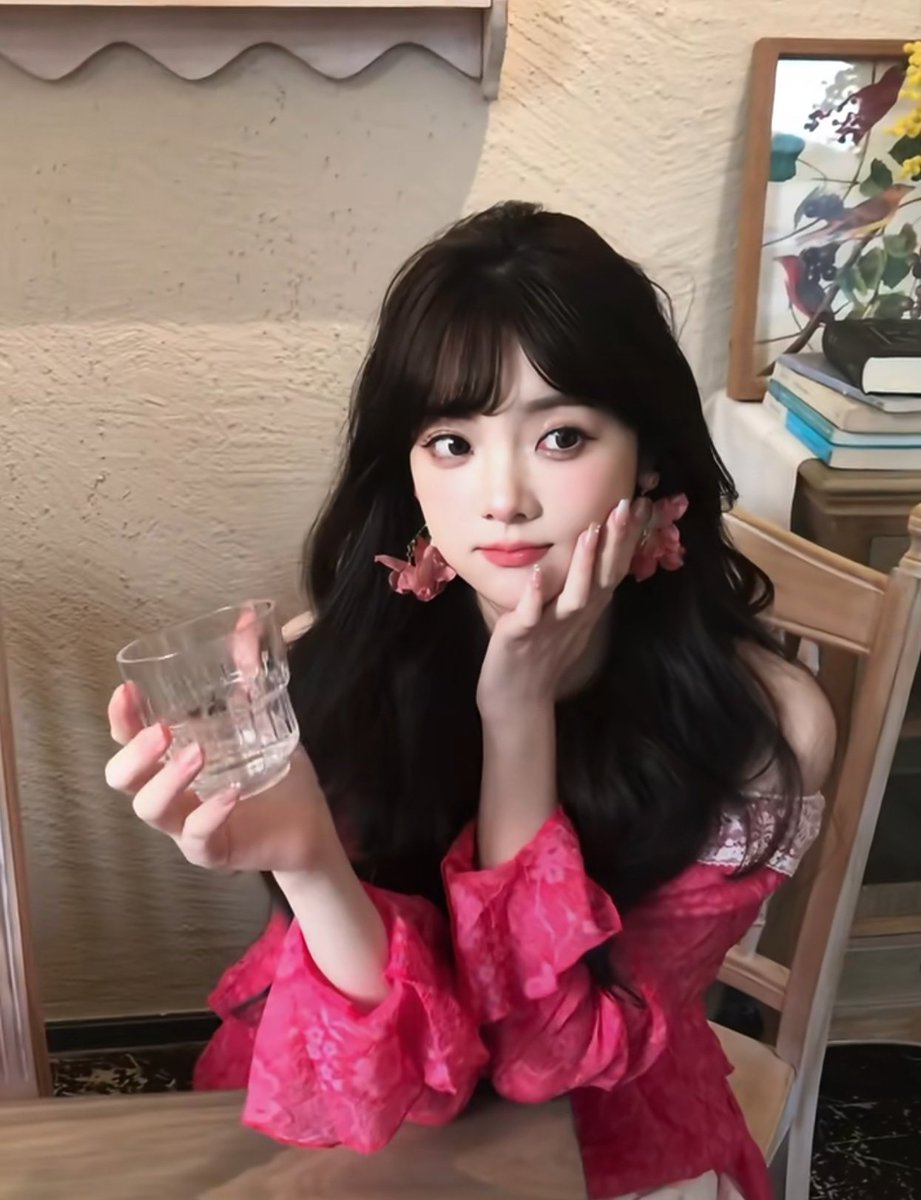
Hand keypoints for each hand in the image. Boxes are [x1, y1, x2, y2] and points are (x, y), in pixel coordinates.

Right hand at [105, 683, 337, 873]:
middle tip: (161, 731)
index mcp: (171, 759)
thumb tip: (247, 619)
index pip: (127, 739)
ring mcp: (186, 825)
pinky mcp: (214, 850)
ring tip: (198, 754)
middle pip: (122, 779)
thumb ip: (250, 671)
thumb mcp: (262, 715)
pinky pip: (197, 839)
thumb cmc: (272, 770)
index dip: (119, 718)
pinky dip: (209, 814)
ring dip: (168, 779)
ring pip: (151, 810)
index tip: (128, 690)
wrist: (310, 822)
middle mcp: (171, 791)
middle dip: (133, 753)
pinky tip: (230, 793)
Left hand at [475, 497, 649, 719]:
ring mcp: (552, 627)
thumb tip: (595, 553)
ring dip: (585, 563)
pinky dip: (534, 595)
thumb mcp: (567, 616)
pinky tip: (536, 573)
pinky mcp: (524, 637)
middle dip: (616, 540)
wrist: (517, 699)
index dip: (628, 537)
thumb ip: (582, 588)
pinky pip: (531, 615)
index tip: (642, 503)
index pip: (615, 568)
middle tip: (628, 504)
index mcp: (587, 608)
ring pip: (576, 594)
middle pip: (605, 576)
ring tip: (591, 530)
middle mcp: (576, 615)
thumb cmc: (540, 655)